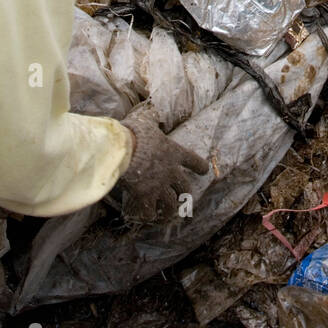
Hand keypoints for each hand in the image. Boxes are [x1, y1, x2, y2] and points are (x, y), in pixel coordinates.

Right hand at [119, 103, 207, 223]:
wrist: (123, 150)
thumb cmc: (135, 133)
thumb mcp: (147, 122)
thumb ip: (152, 119)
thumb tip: (152, 110)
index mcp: (173, 152)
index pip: (192, 160)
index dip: (199, 165)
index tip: (204, 170)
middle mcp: (170, 171)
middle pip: (184, 187)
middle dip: (185, 194)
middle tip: (185, 199)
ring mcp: (158, 185)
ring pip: (170, 204)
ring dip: (169, 210)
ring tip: (168, 214)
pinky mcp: (145, 196)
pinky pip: (149, 211)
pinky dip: (149, 215)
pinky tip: (147, 217)